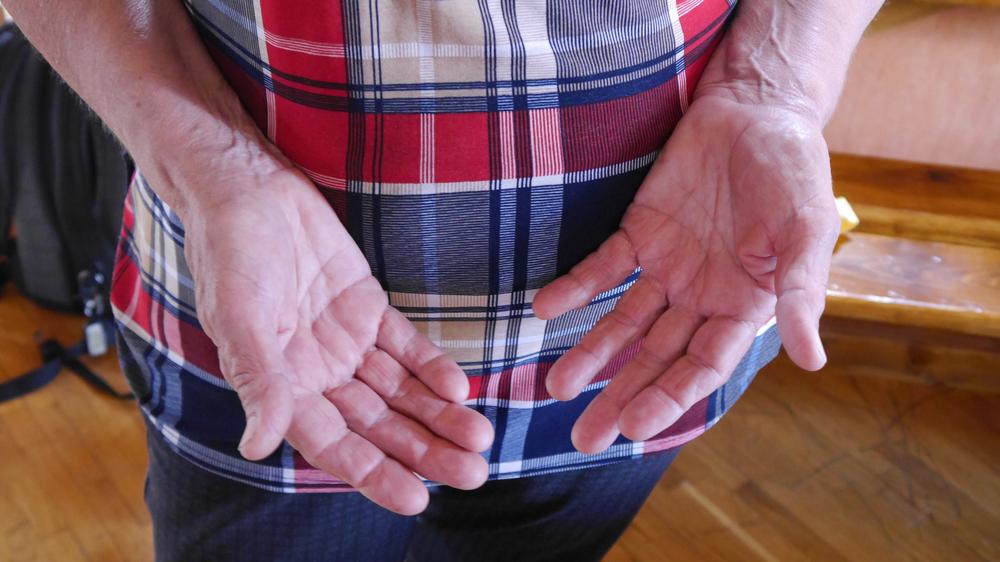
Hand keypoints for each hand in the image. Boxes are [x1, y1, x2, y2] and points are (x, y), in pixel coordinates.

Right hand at [179, 147, 493, 514]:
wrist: (249, 190)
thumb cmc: (230, 254)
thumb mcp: (241, 318)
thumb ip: (260, 380)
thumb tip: (256, 446)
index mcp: (282, 387)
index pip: (334, 443)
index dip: (375, 473)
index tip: (417, 498)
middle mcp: (317, 374)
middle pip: (378, 425)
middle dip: (423, 451)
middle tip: (472, 474)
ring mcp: (346, 343)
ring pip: (399, 391)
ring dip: (438, 416)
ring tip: (479, 440)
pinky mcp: (367, 308)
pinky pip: (405, 346)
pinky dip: (431, 366)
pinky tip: (460, 387)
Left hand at [533, 93, 839, 453]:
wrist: (756, 111)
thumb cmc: (793, 171)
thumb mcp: (805, 232)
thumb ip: (800, 294)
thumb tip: (814, 361)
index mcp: (742, 305)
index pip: (701, 366)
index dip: (668, 397)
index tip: (632, 428)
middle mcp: (700, 295)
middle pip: (655, 357)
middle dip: (620, 396)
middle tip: (583, 440)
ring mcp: (667, 266)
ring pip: (623, 321)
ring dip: (590, 353)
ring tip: (555, 389)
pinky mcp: (640, 231)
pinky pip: (602, 266)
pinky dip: (574, 288)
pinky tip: (544, 311)